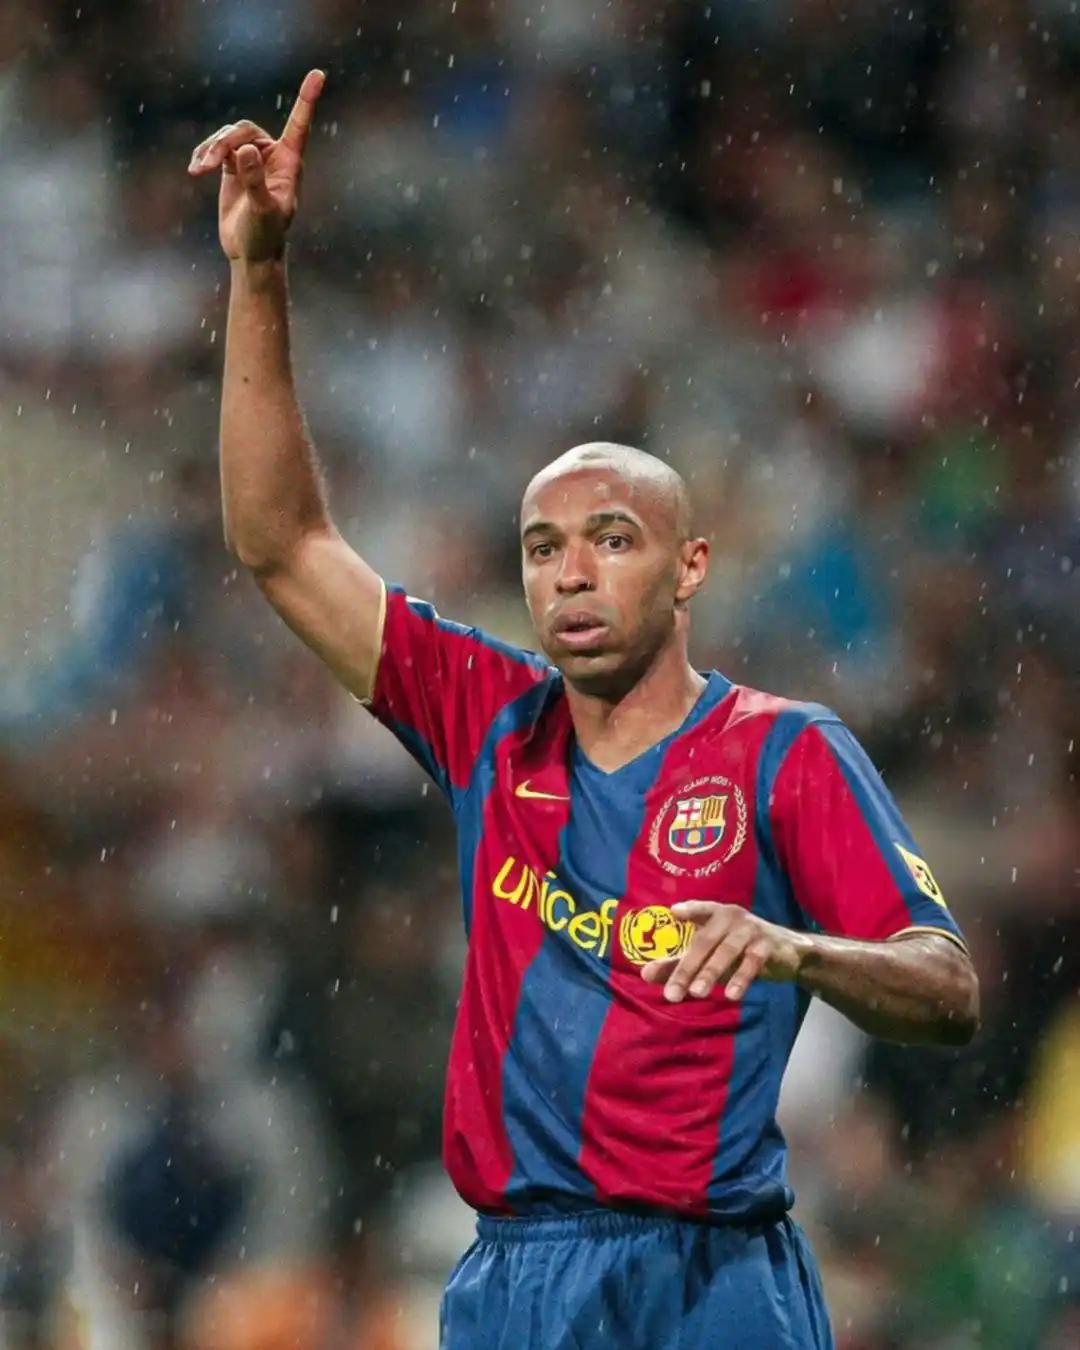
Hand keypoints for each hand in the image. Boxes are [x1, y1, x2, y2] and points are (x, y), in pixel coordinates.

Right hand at [187, 69, 325, 261]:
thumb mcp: (262, 210)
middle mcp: (272, 156)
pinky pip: (217, 148)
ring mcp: (252, 160)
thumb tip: (243, 151)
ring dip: (211, 150)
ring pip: (228, 137)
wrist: (251, 253)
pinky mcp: (233, 167)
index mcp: (289, 163)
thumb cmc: (265, 235)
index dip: (307, 100)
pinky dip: (205, 155)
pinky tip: (195, 168)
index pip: (299, 126)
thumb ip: (254, 181)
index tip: (318, 74)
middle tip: (208, 164)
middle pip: (245, 129)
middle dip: (225, 142)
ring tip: (197, 169)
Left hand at [640, 901, 808, 1002]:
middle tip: (671, 994)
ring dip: (711, 972)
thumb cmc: (740, 949)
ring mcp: (750, 930)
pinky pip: (752, 962)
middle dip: (686, 968)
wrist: (788, 953)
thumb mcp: (711, 955)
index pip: (700, 909)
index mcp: (716, 914)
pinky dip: (741, 978)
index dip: (690, 909)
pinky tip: (732, 995)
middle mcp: (731, 917)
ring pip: (726, 952)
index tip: (674, 912)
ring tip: (696, 993)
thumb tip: (645, 974)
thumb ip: (679, 963)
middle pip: (704, 942)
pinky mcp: (767, 945)